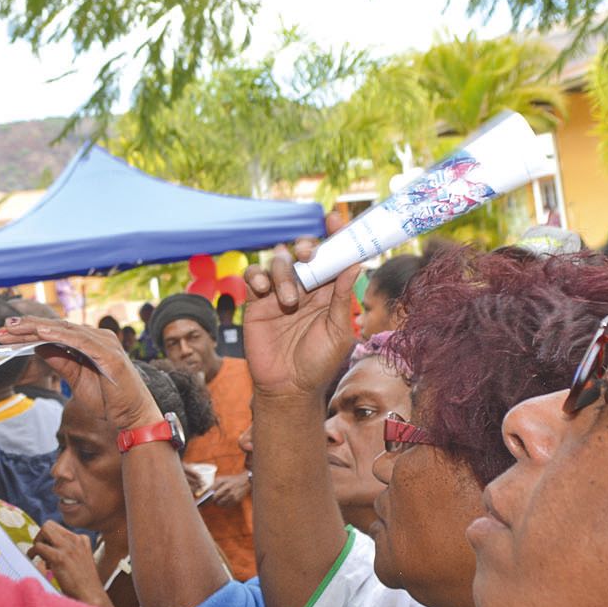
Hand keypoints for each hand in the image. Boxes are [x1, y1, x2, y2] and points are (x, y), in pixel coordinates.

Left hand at [0, 315, 160, 431]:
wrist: (134, 419)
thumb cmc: (110, 401)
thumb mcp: (77, 379)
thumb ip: (61, 361)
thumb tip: (38, 346)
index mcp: (91, 342)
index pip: (55, 332)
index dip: (29, 331)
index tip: (4, 335)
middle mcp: (98, 337)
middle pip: (57, 328)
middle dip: (27, 327)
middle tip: (0, 329)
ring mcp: (105, 344)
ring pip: (65, 331)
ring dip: (37, 329)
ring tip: (13, 330)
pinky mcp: (110, 355)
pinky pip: (80, 342)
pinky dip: (60, 336)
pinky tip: (41, 334)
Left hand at [29, 522, 113, 606]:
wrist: (91, 596)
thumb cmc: (84, 584)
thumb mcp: (80, 561)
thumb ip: (69, 552)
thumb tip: (47, 549)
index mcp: (82, 540)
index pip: (59, 529)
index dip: (49, 539)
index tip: (48, 552)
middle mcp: (76, 540)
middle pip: (50, 525)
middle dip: (41, 536)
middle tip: (40, 551)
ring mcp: (68, 548)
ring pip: (44, 530)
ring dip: (37, 542)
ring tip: (38, 557)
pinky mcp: (60, 558)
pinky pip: (39, 546)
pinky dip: (32, 552)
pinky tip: (33, 560)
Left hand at [206, 472, 251, 507]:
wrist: (245, 481)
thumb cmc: (230, 480)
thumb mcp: (221, 479)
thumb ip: (212, 485)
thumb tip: (202, 494)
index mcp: (221, 481)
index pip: (210, 490)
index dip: (204, 496)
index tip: (200, 500)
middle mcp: (227, 488)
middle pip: (214, 498)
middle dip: (210, 500)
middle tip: (208, 501)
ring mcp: (232, 494)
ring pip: (219, 503)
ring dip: (217, 503)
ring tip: (218, 500)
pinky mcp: (236, 500)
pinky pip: (226, 506)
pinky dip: (223, 505)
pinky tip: (224, 501)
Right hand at [242, 240, 360, 399]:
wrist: (287, 388)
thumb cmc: (319, 363)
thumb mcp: (339, 332)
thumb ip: (342, 298)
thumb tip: (354, 264)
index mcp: (328, 292)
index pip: (331, 257)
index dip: (334, 236)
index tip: (335, 218)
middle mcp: (305, 288)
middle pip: (303, 252)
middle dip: (305, 246)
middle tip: (308, 254)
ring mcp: (278, 293)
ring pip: (278, 261)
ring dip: (284, 274)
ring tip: (288, 301)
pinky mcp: (256, 302)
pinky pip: (253, 276)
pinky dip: (257, 276)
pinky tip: (263, 290)